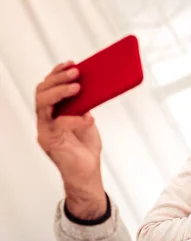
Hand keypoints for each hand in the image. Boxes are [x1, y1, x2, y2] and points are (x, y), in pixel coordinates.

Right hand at [36, 61, 106, 218]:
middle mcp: (45, 119)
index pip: (49, 86)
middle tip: (76, 72)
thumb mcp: (88, 120)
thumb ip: (86, 105)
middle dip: (58, 79)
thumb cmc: (85, 149)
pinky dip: (73, 119)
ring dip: (60, 92)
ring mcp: (45, 129)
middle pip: (42, 91)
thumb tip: (95, 86)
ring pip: (42, 103)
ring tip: (77, 86)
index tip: (73, 63)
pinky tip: (87, 118)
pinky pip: (57, 124)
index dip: (58, 73)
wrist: (87, 174)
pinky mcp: (49, 141)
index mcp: (54, 111)